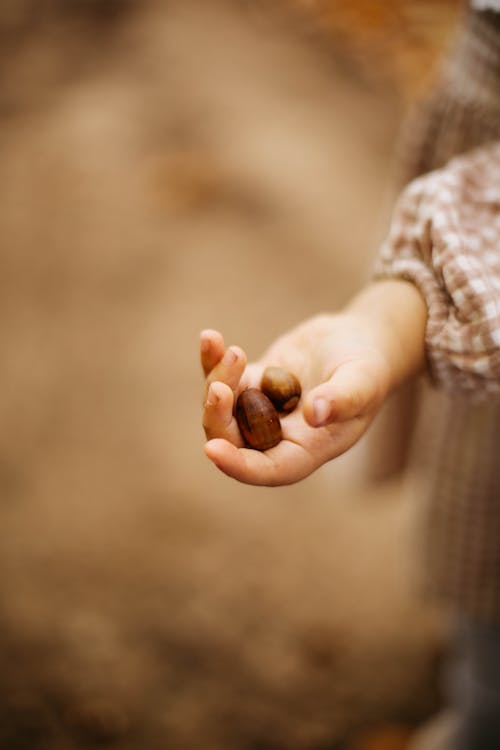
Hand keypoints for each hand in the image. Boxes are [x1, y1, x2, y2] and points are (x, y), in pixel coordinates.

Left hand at [200, 314, 390, 485]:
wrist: (359, 340)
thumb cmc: (369, 368)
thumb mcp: (364, 381)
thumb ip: (343, 398)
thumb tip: (314, 414)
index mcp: (306, 449)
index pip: (267, 469)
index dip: (237, 465)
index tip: (212, 449)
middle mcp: (278, 436)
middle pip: (233, 440)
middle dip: (219, 417)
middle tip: (220, 387)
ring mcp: (261, 409)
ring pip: (221, 408)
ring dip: (217, 380)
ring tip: (233, 351)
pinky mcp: (252, 382)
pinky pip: (222, 377)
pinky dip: (212, 360)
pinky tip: (210, 338)